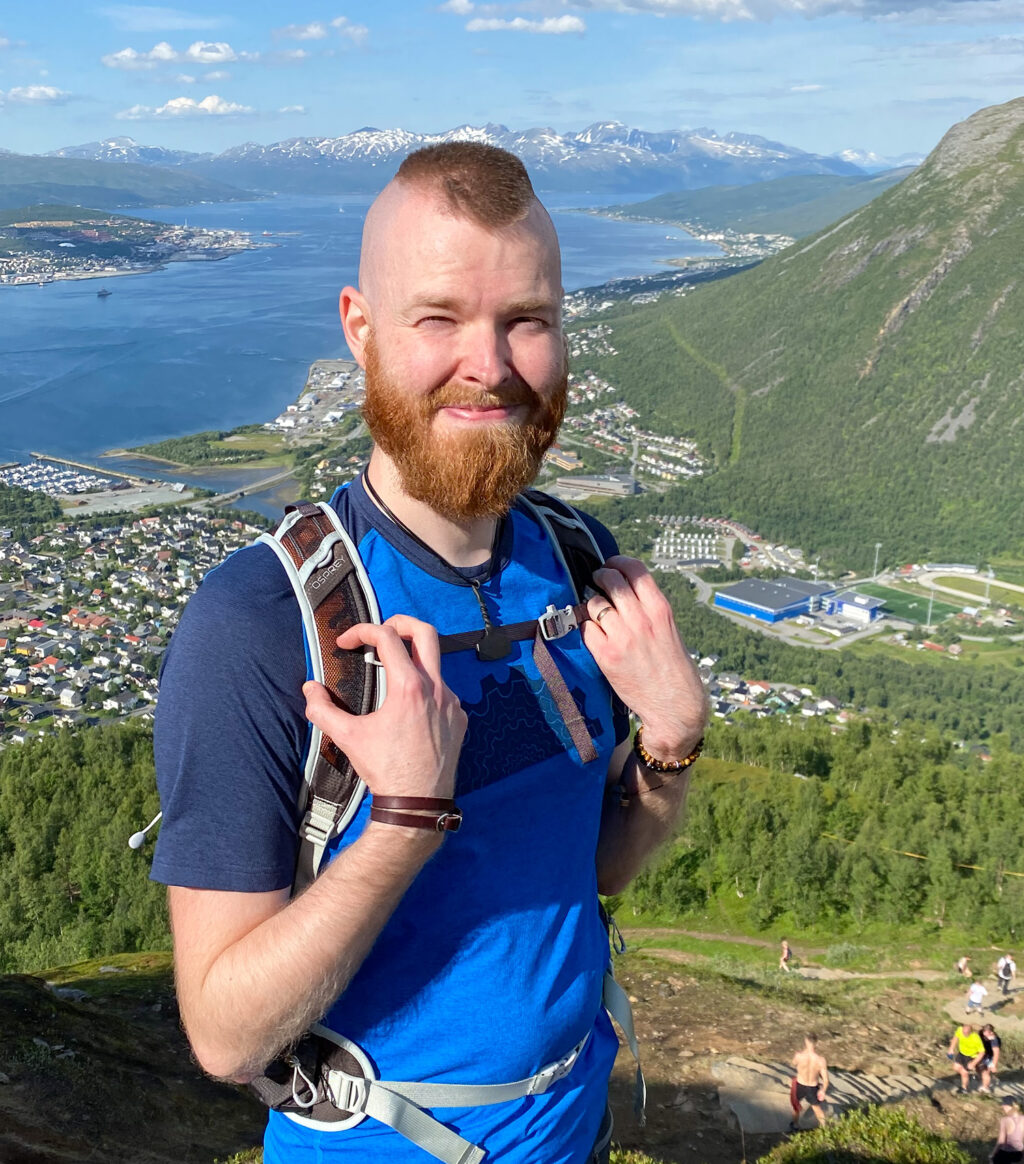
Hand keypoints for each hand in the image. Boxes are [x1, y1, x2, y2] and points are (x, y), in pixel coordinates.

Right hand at [303, 614, 466, 800]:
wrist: (417, 803)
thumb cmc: (385, 770)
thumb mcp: (348, 737)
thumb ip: (322, 710)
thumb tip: (310, 689)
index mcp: (409, 687)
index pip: (386, 637)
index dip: (361, 631)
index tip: (346, 643)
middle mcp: (436, 688)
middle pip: (425, 632)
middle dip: (400, 623)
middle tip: (381, 632)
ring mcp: (452, 702)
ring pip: (435, 664)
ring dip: (412, 661)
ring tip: (390, 674)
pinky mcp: (459, 718)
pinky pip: (444, 691)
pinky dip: (425, 689)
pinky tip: (408, 708)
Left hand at [581, 556, 706, 757]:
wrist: (675, 706)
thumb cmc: (674, 669)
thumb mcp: (669, 630)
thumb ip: (649, 610)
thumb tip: (624, 591)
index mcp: (660, 610)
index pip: (635, 570)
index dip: (618, 562)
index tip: (611, 564)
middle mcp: (641, 619)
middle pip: (611, 581)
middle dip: (600, 576)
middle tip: (597, 581)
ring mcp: (622, 637)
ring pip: (594, 603)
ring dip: (591, 604)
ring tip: (595, 611)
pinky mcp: (606, 656)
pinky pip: (586, 629)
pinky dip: (586, 628)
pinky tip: (593, 633)